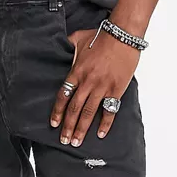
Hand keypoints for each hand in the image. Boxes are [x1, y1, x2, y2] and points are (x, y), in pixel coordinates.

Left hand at [50, 27, 139, 145]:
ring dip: (82, 129)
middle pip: (74, 109)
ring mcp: (102, 87)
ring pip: (88, 112)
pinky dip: (105, 123)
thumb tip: (60, 46)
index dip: (58, 112)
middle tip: (64, 140)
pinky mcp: (116, 89)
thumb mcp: (78, 38)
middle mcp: (87, 82)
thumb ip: (68, 46)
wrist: (122, 35)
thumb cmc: (101, 36)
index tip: (54, 124)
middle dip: (68, 127)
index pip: (63, 96)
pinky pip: (109, 110)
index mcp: (76, 72)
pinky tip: (101, 134)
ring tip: (77, 142)